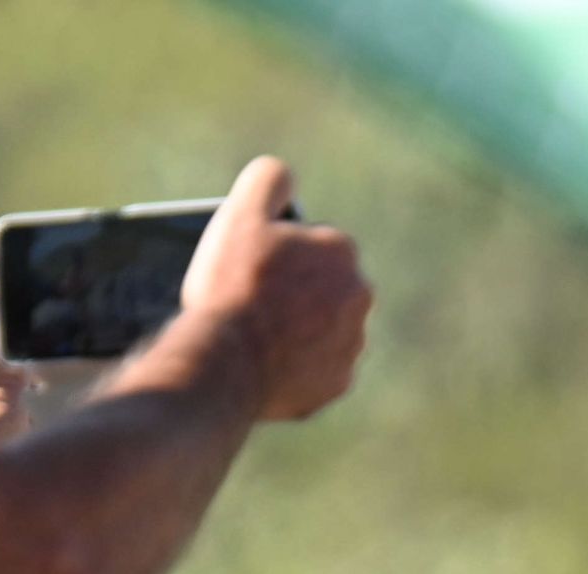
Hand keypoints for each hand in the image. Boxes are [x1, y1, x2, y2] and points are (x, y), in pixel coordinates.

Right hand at [179, 158, 371, 421]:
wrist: (229, 363)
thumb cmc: (233, 285)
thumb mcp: (241, 214)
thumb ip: (268, 179)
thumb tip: (286, 176)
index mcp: (341, 250)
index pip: (311, 242)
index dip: (278, 250)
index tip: (252, 264)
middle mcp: (358, 296)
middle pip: (321, 285)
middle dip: (294, 288)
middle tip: (252, 298)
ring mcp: (351, 344)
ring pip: (322, 327)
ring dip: (298, 327)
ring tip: (257, 333)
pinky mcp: (337, 383)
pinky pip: (316, 368)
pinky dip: (296, 365)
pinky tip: (266, 362)